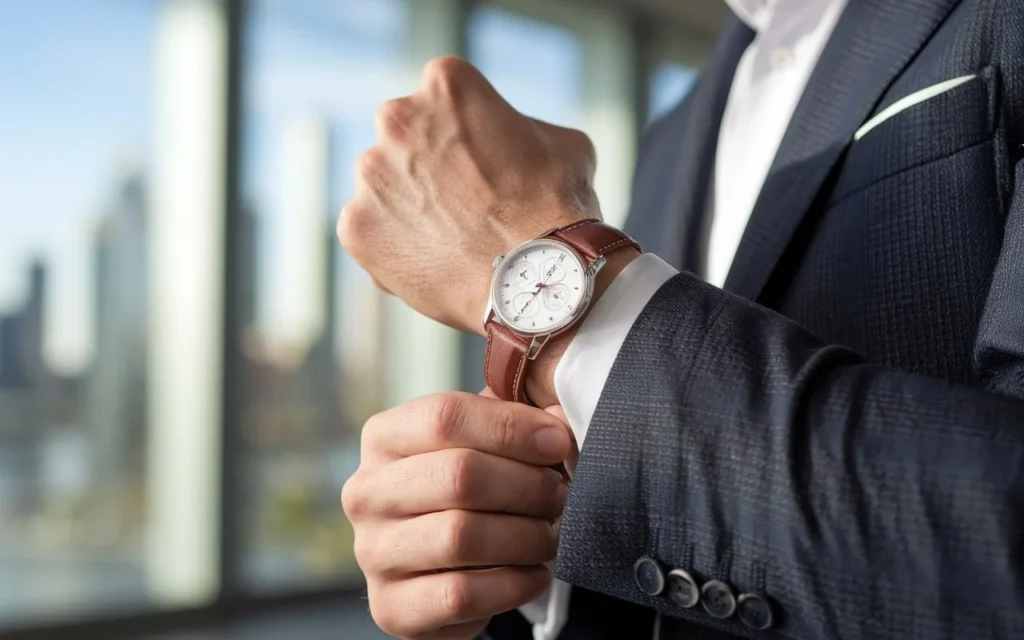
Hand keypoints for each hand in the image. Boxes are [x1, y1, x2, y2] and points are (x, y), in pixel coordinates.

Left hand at [337, 56, 598, 334]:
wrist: (536, 283)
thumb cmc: (558, 209)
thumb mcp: (563, 144)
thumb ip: (522, 130)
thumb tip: (509, 141)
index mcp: (446, 84)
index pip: (445, 97)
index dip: (467, 132)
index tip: (483, 161)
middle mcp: (396, 118)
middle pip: (404, 136)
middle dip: (427, 163)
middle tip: (465, 202)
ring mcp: (370, 175)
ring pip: (383, 187)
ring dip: (408, 206)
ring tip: (452, 240)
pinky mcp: (354, 227)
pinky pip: (369, 233)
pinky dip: (393, 247)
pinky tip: (434, 263)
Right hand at [342, 391, 573, 638]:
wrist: (445, 569)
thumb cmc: (471, 491)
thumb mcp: (485, 442)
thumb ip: (515, 420)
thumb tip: (557, 426)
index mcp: (384, 438)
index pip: (444, 416)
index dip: (511, 427)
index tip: (557, 443)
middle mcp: (367, 493)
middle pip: (457, 476)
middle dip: (526, 485)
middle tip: (559, 494)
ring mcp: (373, 552)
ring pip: (461, 537)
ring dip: (524, 536)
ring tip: (549, 534)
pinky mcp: (391, 607)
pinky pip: (461, 595)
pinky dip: (512, 584)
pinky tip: (534, 574)